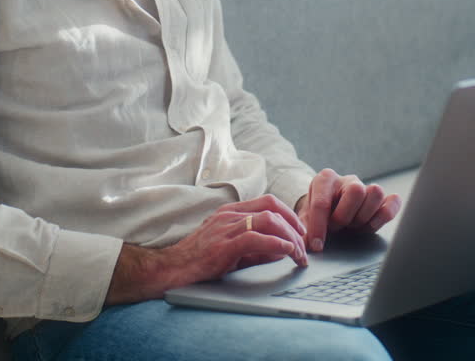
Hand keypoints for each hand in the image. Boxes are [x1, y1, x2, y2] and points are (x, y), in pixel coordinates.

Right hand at [105, 194, 307, 304]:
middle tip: (305, 245)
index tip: (301, 233)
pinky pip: (257, 238)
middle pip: (273, 207)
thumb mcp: (231, 251)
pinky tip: (286, 253)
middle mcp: (229, 215)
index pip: (268, 202)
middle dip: (295, 225)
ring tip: (299, 254)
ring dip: (290, 237)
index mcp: (230, 212)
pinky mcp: (222, 245)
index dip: (290, 216)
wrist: (169, 271)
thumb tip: (283, 250)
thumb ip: (257, 249)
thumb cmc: (197, 262)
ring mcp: (225, 228)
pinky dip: (277, 244)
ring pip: (269, 220)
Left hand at [296, 169, 400, 251]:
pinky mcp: (383, 199)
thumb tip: (303, 246)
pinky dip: (385, 215)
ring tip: (353, 226)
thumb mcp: (305, 217)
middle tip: (337, 227)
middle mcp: (348, 180)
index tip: (317, 245)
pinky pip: (393, 201)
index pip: (323, 202)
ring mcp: (367, 187)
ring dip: (364, 216)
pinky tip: (371, 224)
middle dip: (344, 216)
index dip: (319, 227)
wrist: (330, 207)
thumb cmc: (317, 212)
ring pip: (376, 193)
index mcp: (325, 179)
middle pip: (356, 190)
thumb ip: (303, 230)